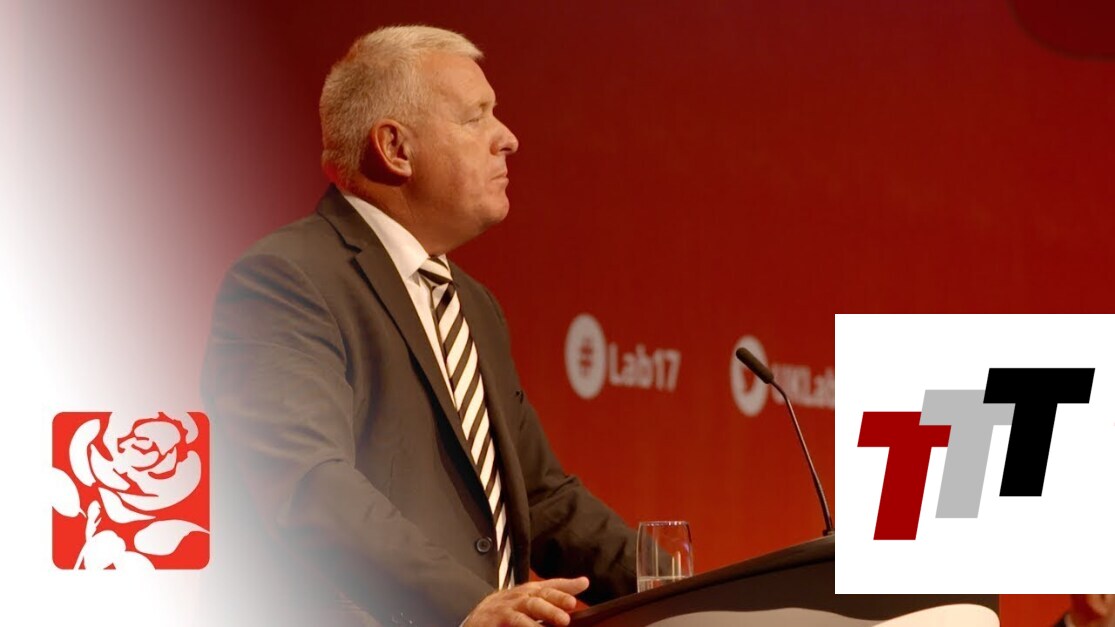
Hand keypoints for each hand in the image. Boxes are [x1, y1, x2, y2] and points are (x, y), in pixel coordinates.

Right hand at [464, 577, 589, 625]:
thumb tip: (584, 581)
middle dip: (553, 604)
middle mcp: (518, 597)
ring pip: (525, 612)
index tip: (583, 584)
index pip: (549, 586)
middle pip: (538, 598)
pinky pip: (512, 623)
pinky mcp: (495, 621)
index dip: (565, 586)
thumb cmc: (508, 610)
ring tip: (559, 622)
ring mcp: (505, 610)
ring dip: (542, 616)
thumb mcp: (532, 599)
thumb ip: (557, 592)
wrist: (476, 619)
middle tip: (568, 612)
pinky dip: (525, 626)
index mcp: (529, 591)